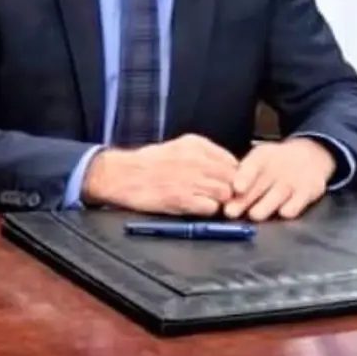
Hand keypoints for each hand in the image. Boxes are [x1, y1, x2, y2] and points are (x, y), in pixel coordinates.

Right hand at [82, 135, 238, 214]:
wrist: (122, 174)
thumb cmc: (148, 163)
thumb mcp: (178, 147)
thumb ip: (203, 154)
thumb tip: (225, 166)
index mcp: (196, 144)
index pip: (232, 161)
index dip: (235, 175)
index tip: (231, 183)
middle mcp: (196, 160)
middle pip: (233, 178)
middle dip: (232, 189)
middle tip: (225, 197)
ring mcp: (190, 179)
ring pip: (225, 193)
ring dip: (221, 201)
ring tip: (210, 203)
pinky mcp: (182, 199)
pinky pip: (210, 207)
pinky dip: (208, 211)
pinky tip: (198, 208)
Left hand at [223, 138, 334, 221]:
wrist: (311, 155)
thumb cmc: (275, 163)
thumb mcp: (259, 160)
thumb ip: (241, 176)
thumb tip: (220, 196)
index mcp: (262, 157)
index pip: (251, 166)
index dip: (244, 177)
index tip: (236, 188)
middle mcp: (277, 168)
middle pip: (260, 185)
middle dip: (245, 200)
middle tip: (231, 211)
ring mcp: (293, 180)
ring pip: (278, 194)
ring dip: (265, 206)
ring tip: (254, 215)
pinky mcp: (308, 192)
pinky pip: (298, 202)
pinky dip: (291, 208)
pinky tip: (283, 212)